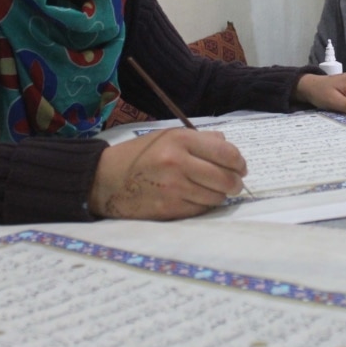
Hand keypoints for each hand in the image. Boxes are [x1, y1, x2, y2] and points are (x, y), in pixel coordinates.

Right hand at [89, 128, 246, 219]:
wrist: (104, 179)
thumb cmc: (139, 155)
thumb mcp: (167, 136)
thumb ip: (200, 139)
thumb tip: (228, 145)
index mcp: (180, 140)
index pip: (226, 153)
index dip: (239, 162)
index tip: (241, 167)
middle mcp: (178, 163)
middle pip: (225, 178)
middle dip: (235, 182)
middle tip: (234, 183)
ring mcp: (173, 188)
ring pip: (215, 197)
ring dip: (219, 195)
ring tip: (213, 190)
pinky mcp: (168, 209)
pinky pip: (200, 210)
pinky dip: (203, 205)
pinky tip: (196, 198)